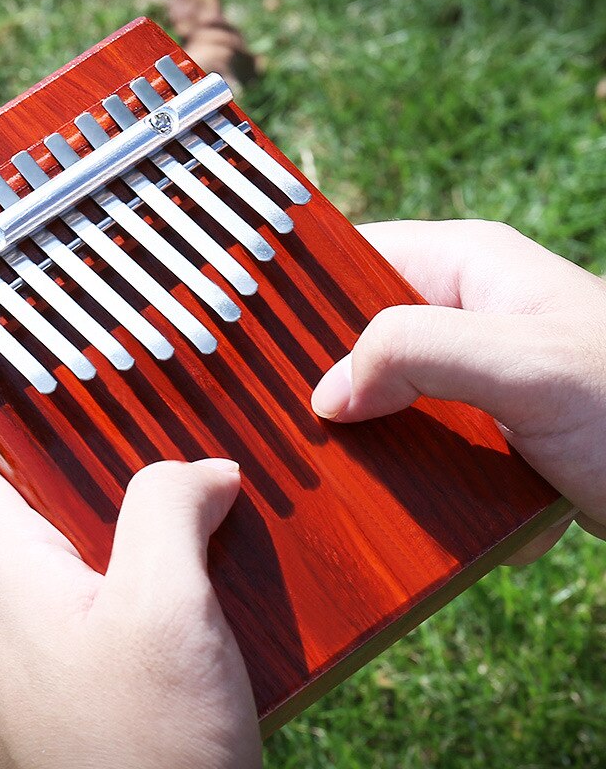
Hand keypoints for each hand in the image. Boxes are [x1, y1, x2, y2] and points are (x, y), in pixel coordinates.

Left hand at [0, 459, 261, 768]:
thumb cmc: (153, 744)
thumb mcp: (170, 598)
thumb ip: (170, 505)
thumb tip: (204, 471)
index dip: (31, 453)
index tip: (98, 447)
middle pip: (28, 528)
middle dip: (100, 508)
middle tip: (169, 504)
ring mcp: (11, 681)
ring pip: (57, 584)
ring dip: (120, 563)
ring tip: (184, 563)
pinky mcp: (45, 716)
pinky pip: (72, 637)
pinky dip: (119, 616)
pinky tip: (178, 632)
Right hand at [311, 220, 605, 561]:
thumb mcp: (524, 366)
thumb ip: (416, 353)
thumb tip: (328, 395)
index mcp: (466, 270)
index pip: (353, 260)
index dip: (299, 293)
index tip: (245, 337)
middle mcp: (464, 317)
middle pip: (361, 337)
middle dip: (329, 383)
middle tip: (284, 423)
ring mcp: (474, 378)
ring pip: (385, 398)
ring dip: (371, 443)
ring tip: (345, 481)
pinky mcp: (484, 432)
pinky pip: (420, 446)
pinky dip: (415, 480)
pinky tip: (424, 511)